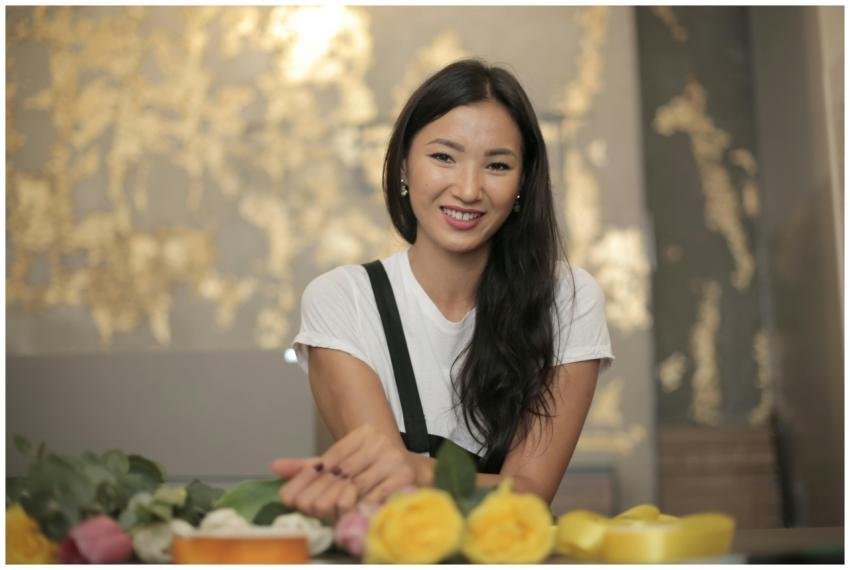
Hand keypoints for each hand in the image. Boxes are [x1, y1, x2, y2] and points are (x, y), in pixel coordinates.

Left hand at [272, 425, 416, 516]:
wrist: (416, 471)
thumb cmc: (374, 470)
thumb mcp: (343, 464)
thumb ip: (311, 467)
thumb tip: (275, 467)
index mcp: (362, 434)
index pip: (331, 457)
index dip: (310, 478)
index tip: (295, 495)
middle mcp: (377, 442)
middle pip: (341, 472)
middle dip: (321, 493)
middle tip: (307, 508)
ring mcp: (391, 458)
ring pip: (356, 485)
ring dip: (339, 502)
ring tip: (325, 513)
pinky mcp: (404, 475)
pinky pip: (376, 495)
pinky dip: (361, 506)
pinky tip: (350, 514)